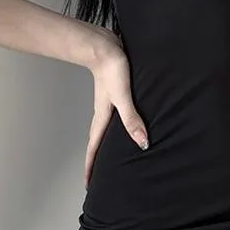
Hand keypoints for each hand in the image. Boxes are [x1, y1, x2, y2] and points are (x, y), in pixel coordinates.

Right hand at [83, 27, 149, 186]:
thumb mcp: (123, 97)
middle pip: (99, 141)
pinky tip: (130, 123)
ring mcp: (110, 101)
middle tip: (99, 176)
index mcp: (103, 116)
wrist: (104, 45)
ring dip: (109, 142)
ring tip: (114, 155)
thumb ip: (132, 119)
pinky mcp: (116, 91)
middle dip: (98, 159)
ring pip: (108, 128)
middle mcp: (105, 112)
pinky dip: (121, 125)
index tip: (88, 184)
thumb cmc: (112, 68)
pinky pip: (118, 115)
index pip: (95, 147)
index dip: (92, 166)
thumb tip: (142, 143)